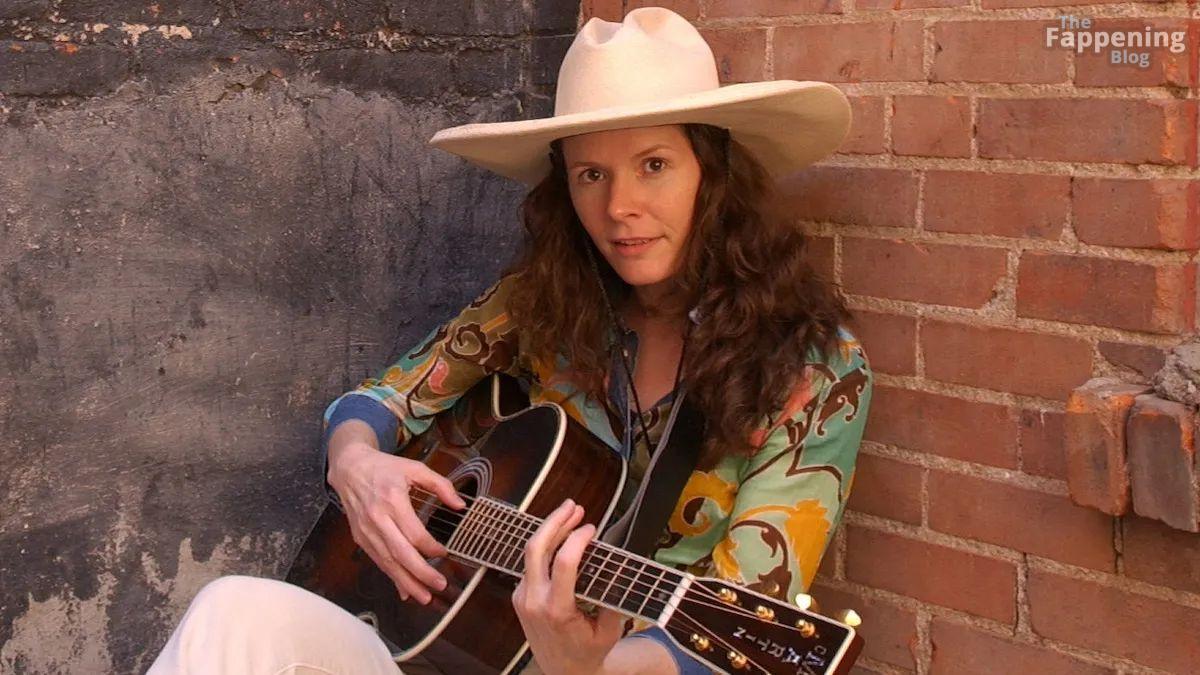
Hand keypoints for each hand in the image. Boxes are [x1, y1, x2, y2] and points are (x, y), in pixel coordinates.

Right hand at [327, 439, 465, 603]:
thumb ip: (440, 485)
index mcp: (392, 500)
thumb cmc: (384, 468)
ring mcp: (367, 531)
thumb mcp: (415, 468)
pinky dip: (392, 577)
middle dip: (421, 573)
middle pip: (400, 553)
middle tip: (439, 585)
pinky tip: (405, 590)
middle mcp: (377, 519)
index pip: (413, 532)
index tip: (444, 553)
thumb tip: (460, 505)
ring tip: (425, 597)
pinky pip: (378, 562)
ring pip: (388, 562)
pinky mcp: (360, 539)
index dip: (430, 547)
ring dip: (406, 582)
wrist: (349, 468)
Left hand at [512, 499, 625, 674]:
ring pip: (530, 552)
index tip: (591, 529)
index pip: (563, 563)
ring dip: (549, 529)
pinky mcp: (519, 596)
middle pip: (536, 548)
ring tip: (568, 514)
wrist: (561, 673)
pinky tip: (560, 536)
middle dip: (554, 521)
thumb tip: (618, 566)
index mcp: (557, 611)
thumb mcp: (609, 631)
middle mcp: (534, 602)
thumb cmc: (588, 652)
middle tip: (573, 506)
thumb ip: (613, 599)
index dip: (577, 539)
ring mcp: (523, 598)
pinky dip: (545, 545)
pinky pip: (529, 564)